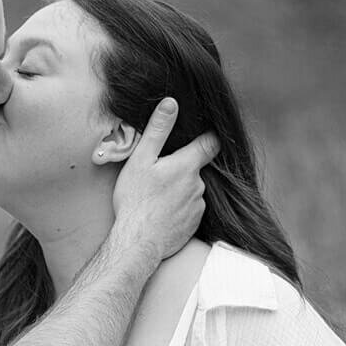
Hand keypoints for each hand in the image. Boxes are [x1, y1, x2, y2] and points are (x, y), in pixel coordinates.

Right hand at [111, 99, 218, 263]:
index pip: (210, 143)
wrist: (137, 242)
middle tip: (158, 175)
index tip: (200, 136)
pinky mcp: (193, 225)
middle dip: (182, 169)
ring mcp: (198, 206)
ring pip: (192, 191)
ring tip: (156, 197)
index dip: (207, 137)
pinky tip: (161, 213)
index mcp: (187, 165)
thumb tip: (171, 103)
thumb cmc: (136, 200)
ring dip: (179, 190)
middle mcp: (198, 185)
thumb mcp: (141, 159)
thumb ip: (158, 130)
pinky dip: (178, 209)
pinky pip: (189, 211)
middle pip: (196, 169)